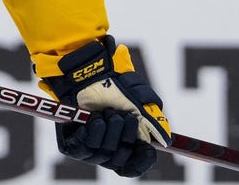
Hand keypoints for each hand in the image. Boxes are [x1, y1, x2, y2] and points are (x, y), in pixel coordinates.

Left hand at [44, 36, 170, 177]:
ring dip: (109, 126)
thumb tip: (166, 141)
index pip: (134, 164)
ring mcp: (90, 147)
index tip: (147, 147)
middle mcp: (108, 148)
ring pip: (105, 152)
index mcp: (125, 142)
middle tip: (119, 113)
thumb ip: (154, 122)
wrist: (89, 73)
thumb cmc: (114, 86)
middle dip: (125, 131)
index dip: (142, 160)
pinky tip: (93, 116)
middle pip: (121, 157)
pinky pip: (86, 147)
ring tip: (104, 110)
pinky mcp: (73, 144)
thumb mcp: (139, 102)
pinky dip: (94, 128)